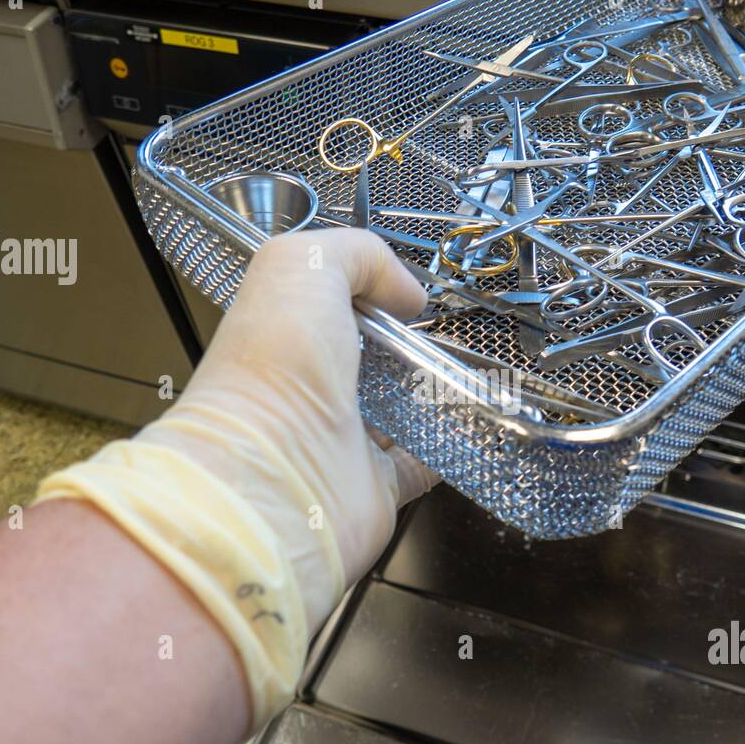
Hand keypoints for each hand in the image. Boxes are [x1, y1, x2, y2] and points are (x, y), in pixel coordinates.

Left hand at [136, 228, 437, 631]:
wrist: (270, 482)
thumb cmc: (274, 368)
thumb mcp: (302, 268)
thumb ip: (357, 255)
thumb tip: (407, 294)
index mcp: (285, 335)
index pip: (328, 306)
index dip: (369, 290)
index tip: (409, 289)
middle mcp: (310, 389)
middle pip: (369, 359)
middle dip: (409, 342)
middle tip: (450, 331)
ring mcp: (342, 442)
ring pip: (398, 410)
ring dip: (433, 394)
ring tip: (474, 371)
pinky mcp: (374, 488)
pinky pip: (420, 464)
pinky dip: (448, 448)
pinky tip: (474, 424)